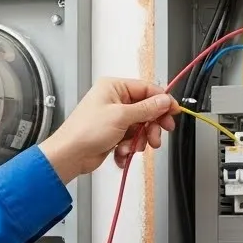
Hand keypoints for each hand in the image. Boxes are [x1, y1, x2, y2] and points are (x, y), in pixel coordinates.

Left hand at [38, 77, 178, 182]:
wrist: (70, 155)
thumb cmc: (86, 131)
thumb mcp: (122, 116)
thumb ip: (147, 108)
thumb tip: (164, 100)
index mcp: (114, 87)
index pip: (147, 89)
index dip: (162, 101)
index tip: (173, 112)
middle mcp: (115, 100)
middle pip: (146, 110)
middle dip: (151, 126)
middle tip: (155, 137)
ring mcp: (114, 117)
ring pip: (141, 127)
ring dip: (139, 140)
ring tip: (133, 147)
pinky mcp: (114, 133)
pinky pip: (132, 138)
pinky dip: (129, 147)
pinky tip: (121, 152)